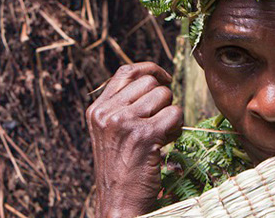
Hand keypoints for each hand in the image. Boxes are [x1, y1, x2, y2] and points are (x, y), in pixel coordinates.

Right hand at [86, 62, 182, 217]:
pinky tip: (165, 144)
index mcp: (97, 111)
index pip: (126, 72)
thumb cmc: (120, 173)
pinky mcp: (145, 134)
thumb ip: (122, 108)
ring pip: (165, 96)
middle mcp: (107, 113)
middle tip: (160, 123)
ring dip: (171, 115)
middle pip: (150, 82)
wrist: (119, 205)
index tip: (165, 78)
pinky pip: (174, 114)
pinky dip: (177, 129)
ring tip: (161, 136)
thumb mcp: (109, 135)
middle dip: (163, 99)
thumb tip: (154, 82)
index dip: (150, 70)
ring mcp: (125, 122)